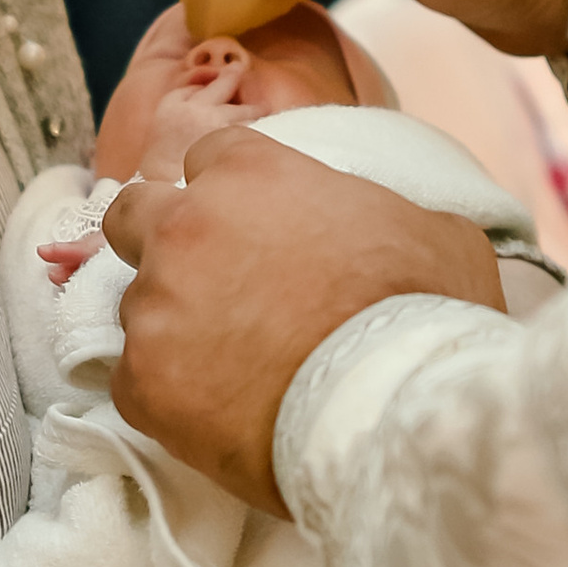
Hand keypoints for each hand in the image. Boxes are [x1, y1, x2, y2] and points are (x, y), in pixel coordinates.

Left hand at [105, 130, 504, 509]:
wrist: (392, 409)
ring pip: (138, 303)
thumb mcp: (432, 231)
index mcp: (249, 174)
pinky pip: (135, 378)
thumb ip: (379, 213)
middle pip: (134, 213)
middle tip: (210, 282)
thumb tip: (383, 231)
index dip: (230, 191)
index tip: (252, 225)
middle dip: (160, 238)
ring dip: (174, 324)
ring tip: (232, 366)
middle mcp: (186, 226)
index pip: (208, 156)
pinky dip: (169, 392)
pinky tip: (218, 411)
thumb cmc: (423, 312)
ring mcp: (155, 305)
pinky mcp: (142, 380)